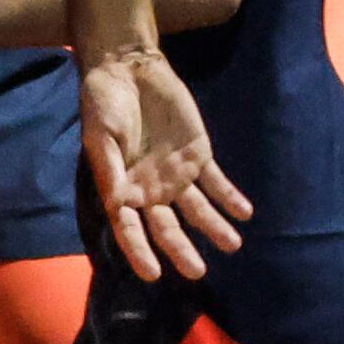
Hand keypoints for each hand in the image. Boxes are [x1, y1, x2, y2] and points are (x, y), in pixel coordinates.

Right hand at [80, 43, 254, 282]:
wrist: (129, 69)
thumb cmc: (105, 103)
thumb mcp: (100, 135)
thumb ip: (110, 169)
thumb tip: (118, 205)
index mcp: (121, 188)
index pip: (130, 228)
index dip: (139, 251)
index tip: (152, 274)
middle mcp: (150, 189)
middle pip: (167, 226)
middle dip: (181, 249)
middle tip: (197, 271)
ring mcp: (176, 174)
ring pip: (197, 210)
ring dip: (214, 227)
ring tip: (232, 244)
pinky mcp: (198, 155)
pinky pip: (217, 183)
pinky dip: (230, 198)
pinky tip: (243, 212)